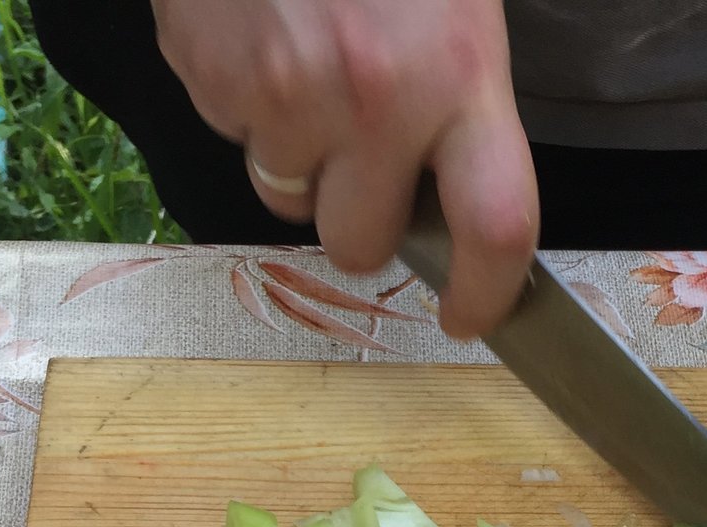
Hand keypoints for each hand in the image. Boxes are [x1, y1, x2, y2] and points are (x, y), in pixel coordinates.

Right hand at [149, 0, 536, 336]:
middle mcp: (374, 98)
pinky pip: (233, 133)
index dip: (487, 293)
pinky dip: (246, 101)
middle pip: (363, 243)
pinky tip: (264, 32)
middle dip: (361, 219)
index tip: (472, 313)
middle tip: (364, 161)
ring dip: (298, 155)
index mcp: (459, 71)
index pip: (496, 227)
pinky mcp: (209, 78)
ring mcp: (282, 94)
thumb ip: (463, 96)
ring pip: (288, 195)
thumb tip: (462, 201)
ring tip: (306, 63)